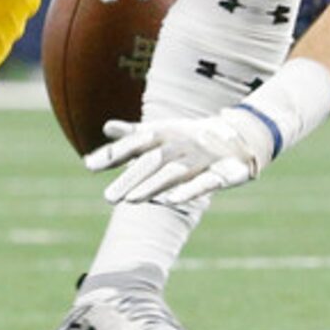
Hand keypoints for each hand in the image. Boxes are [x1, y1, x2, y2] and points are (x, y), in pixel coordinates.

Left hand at [86, 110, 275, 206]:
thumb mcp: (163, 130)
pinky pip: (204, 183)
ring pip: (174, 172)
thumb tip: (106, 127)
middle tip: (108, 197)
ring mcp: (201, 158)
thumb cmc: (191, 136)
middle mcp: (181, 144)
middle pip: (152, 160)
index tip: (89, 165)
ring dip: (152, 186)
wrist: (241, 136)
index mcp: (165, 132)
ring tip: (131, 201)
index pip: (135, 142)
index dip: (113, 153)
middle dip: (130, 178)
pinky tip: (169, 202)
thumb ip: (134, 134)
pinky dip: (187, 191)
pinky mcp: (222, 173)